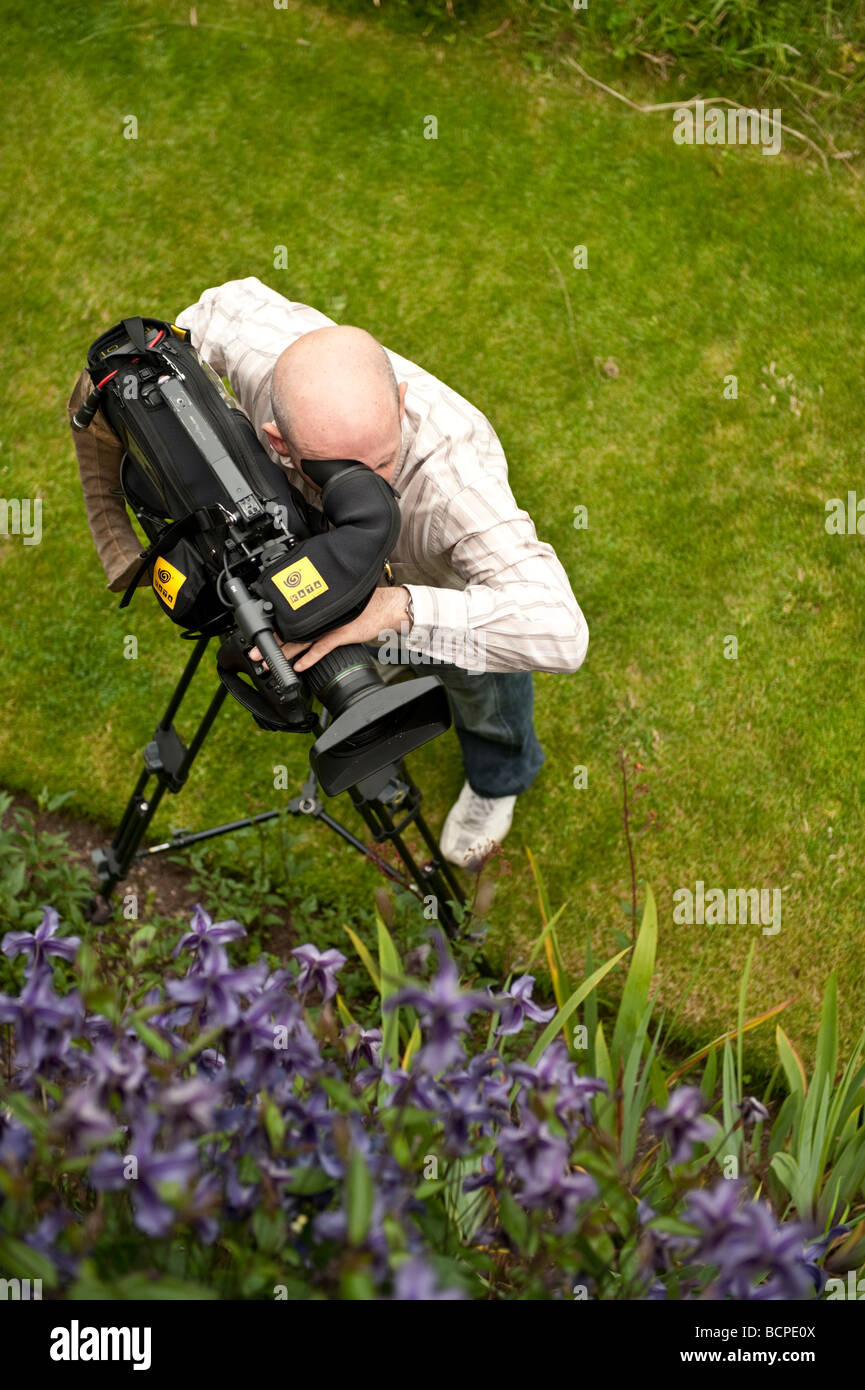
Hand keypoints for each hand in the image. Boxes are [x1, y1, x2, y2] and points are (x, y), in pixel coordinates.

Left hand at [250, 586, 410, 672]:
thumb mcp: (336, 610)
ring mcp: (330, 626)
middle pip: (289, 632)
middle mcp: (320, 618)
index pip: (288, 621)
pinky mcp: (341, 633)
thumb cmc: (364, 609)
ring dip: (283, 654)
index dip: (272, 631)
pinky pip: (321, 648)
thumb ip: (320, 618)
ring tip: (268, 663)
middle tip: (254, 654)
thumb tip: (306, 627)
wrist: (385, 608)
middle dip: (269, 645)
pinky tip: (298, 667)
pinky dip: (309, 658)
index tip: (257, 639)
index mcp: (316, 613)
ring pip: (301, 641)